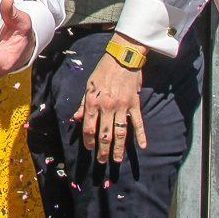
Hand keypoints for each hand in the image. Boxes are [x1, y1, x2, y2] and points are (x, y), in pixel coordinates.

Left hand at [79, 44, 148, 161]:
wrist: (122, 57)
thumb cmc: (103, 70)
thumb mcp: (88, 85)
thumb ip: (83, 103)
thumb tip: (75, 118)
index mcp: (93, 101)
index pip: (88, 127)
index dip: (88, 140)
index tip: (89, 148)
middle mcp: (107, 106)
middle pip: (104, 134)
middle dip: (102, 150)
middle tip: (102, 161)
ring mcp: (122, 106)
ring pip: (120, 132)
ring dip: (118, 148)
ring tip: (117, 160)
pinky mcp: (134, 104)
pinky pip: (138, 122)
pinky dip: (141, 135)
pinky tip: (143, 146)